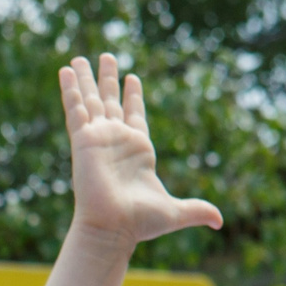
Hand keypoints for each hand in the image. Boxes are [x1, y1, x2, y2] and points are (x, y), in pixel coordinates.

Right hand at [61, 55, 222, 247]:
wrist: (112, 228)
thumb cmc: (139, 223)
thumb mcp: (176, 212)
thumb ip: (197, 210)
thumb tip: (219, 222)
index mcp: (138, 149)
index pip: (134, 114)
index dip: (133, 95)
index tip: (132, 77)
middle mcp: (115, 140)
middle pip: (110, 101)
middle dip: (107, 79)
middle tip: (106, 57)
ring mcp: (97, 138)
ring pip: (90, 101)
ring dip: (85, 79)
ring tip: (79, 58)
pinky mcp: (82, 140)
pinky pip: (75, 109)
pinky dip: (70, 90)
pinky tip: (66, 71)